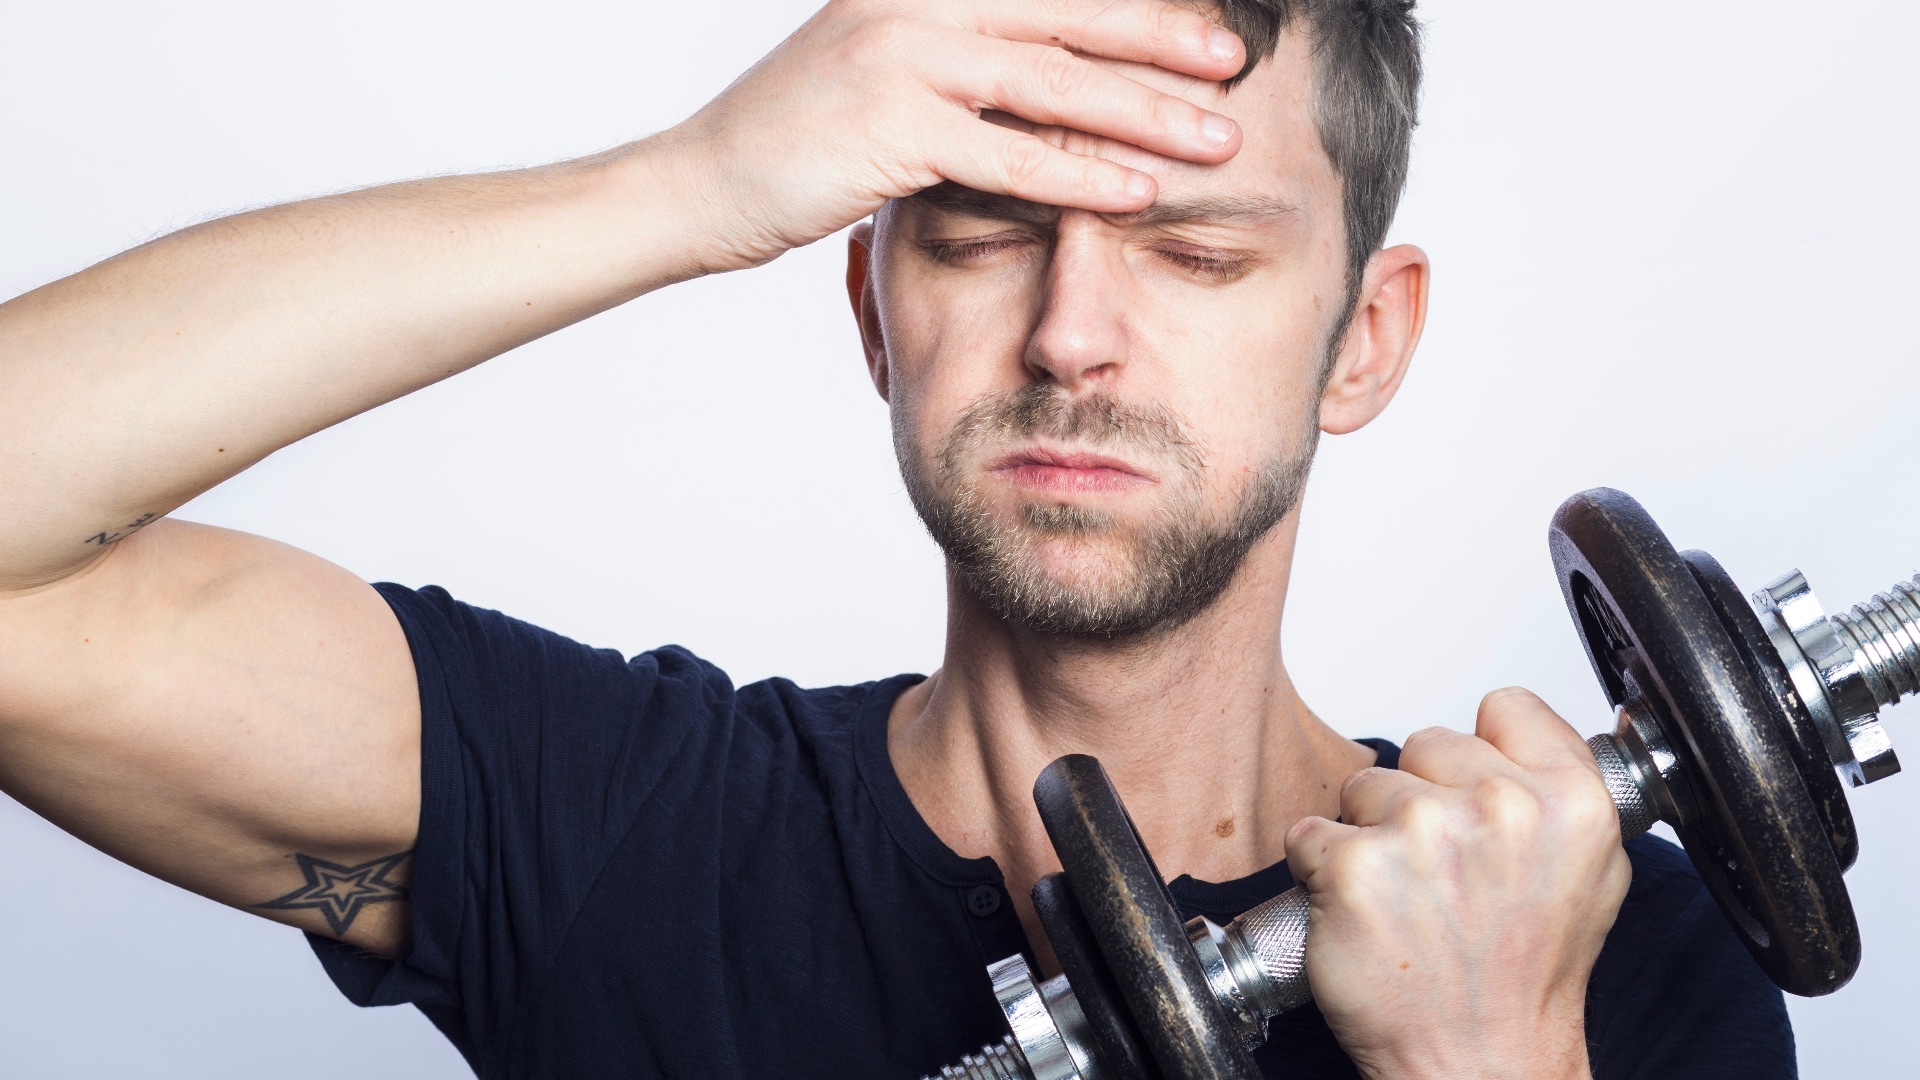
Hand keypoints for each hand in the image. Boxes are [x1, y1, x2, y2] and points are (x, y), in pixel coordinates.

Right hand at [653, 0, 1246, 271]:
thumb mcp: (879, 69)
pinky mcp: (892, 126)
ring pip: (1053, 81)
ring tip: (1216, 139)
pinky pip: (1010, 153)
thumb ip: (955, 57)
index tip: (1203, 27)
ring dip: (1144, 112)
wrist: (703, 184)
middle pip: (1069, 17)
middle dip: (1163, 40)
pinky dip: (1080, 173)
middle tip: (1236, 67)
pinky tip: (1137, 189)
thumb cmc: (800, 140)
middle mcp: (918, 2)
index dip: (1130, 7)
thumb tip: (1035, 71)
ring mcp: (902, 56)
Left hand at [1285, 689, 1630, 1079]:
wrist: (1483, 1061)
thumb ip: (1557, 791)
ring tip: (1408, 900)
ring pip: (1363, 786)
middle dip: (1421, 798)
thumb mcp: (1590, 873)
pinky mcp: (1354, 867)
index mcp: (1570, 802)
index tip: (1475, 795)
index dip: (1481, 751)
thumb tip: (1513, 734)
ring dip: (1370, 835)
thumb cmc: (1525, 978)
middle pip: (1425, 743)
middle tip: (1443, 872)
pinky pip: (1310, 832)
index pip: (1506, 706)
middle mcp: (1502, 809)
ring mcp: (1424, 834)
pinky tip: (1364, 914)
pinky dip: (1321, 870)